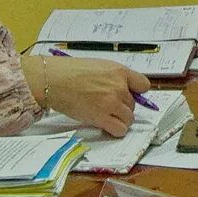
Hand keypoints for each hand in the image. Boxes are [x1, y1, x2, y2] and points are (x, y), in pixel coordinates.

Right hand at [23, 52, 137, 135]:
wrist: (53, 80)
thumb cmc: (69, 71)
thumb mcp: (98, 66)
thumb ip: (113, 77)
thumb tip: (122, 89)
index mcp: (119, 71)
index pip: (144, 85)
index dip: (136, 92)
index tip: (129, 95)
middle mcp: (119, 87)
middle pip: (133, 104)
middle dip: (122, 107)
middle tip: (106, 105)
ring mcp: (112, 103)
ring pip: (129, 118)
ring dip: (119, 119)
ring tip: (105, 116)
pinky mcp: (103, 117)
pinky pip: (120, 129)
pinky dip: (115, 130)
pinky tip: (106, 125)